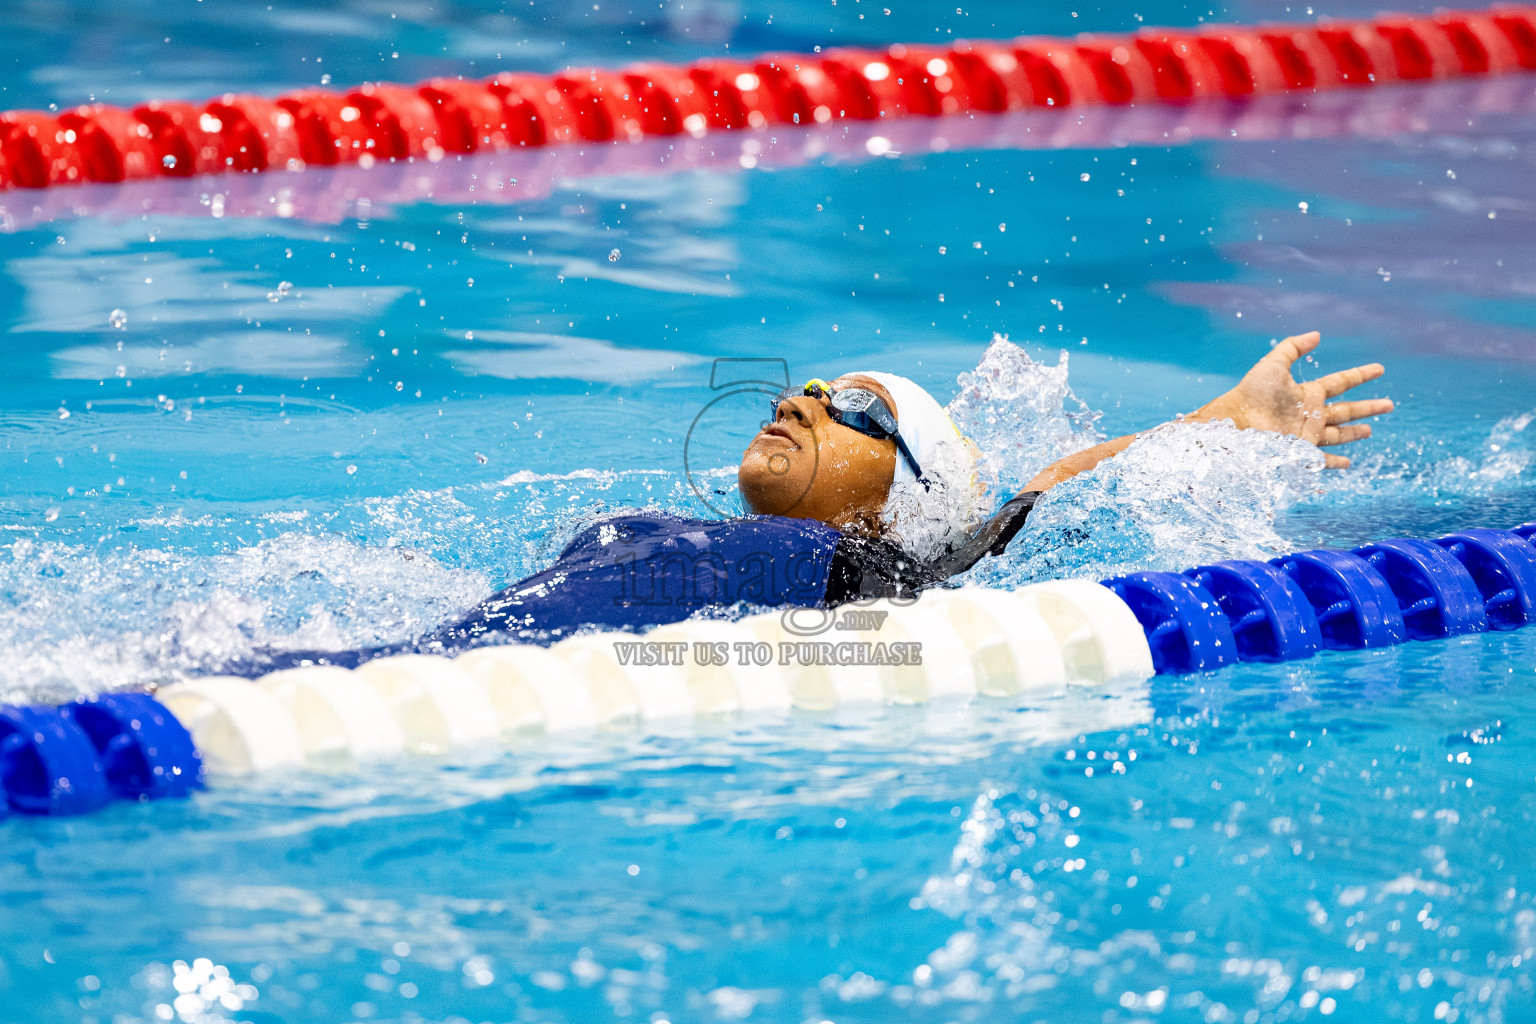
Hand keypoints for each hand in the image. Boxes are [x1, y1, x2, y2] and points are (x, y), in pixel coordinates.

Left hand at [1193, 331, 1392, 468]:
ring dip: (1355, 433)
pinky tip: (1348, 462)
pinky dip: (1335, 462)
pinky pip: (1322, 459)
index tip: (1380, 369)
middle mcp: (1310, 414)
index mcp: (1307, 393)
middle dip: (1368, 408)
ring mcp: (1307, 435)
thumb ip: (1294, 347)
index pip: (1341, 382)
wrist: (1235, 423)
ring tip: (1371, 430)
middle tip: (1389, 405)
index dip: (1361, 375)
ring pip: (1339, 434)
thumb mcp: (1273, 364)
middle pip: (1346, 410)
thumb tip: (1317, 334)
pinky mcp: (1301, 453)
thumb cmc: (1251, 393)